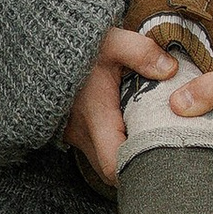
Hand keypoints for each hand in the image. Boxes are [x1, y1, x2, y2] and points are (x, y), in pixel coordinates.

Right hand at [62, 23, 174, 188]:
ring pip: (103, 162)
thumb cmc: (77, 43)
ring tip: (154, 142)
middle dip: (137, 168)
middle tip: (167, 155)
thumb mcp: (112, 41)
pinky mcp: (71, 129)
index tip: (164, 162)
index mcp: (95, 116)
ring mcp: (73, 133)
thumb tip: (170, 70)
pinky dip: (115, 148)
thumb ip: (142, 53)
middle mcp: (81, 132)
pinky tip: (133, 131)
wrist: (41, 42)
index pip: (114, 166)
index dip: (138, 171)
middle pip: (112, 172)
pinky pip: (96, 150)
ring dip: (125, 158)